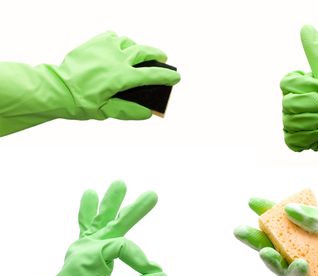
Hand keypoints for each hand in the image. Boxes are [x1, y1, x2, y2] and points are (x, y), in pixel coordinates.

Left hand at [38, 181, 166, 275]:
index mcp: (92, 253)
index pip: (126, 248)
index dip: (142, 260)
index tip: (153, 274)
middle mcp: (88, 244)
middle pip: (116, 223)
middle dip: (135, 210)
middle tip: (152, 194)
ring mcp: (85, 245)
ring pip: (102, 218)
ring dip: (111, 202)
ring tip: (119, 183)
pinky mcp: (84, 248)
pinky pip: (87, 224)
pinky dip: (88, 210)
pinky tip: (90, 193)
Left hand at [55, 32, 180, 120]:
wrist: (56, 88)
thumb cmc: (80, 103)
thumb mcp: (106, 111)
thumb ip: (129, 111)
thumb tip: (148, 113)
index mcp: (121, 77)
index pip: (151, 75)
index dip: (166, 76)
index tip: (177, 77)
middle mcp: (117, 59)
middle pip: (144, 52)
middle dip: (157, 55)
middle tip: (163, 57)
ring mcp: (105, 48)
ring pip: (129, 42)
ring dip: (137, 48)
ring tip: (138, 54)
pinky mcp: (95, 42)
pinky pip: (113, 37)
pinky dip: (120, 42)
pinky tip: (119, 48)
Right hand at [280, 25, 317, 151]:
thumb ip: (316, 52)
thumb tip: (305, 27)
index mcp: (296, 86)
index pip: (287, 84)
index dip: (309, 88)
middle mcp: (290, 103)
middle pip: (289, 106)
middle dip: (317, 106)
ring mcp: (293, 122)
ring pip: (292, 124)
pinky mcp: (299, 140)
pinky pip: (293, 140)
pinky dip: (313, 137)